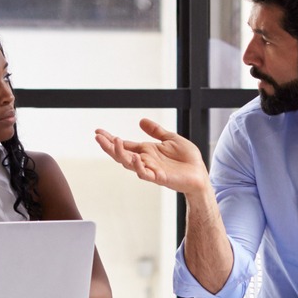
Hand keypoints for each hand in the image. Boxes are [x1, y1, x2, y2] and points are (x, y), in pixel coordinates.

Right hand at [95, 119, 209, 197]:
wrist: (200, 174)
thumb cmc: (187, 159)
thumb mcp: (171, 138)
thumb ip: (156, 131)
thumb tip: (141, 120)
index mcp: (146, 151)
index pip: (124, 145)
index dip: (110, 139)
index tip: (98, 131)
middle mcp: (145, 160)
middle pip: (121, 154)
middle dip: (108, 146)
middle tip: (98, 137)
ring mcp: (150, 169)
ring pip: (129, 164)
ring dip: (120, 154)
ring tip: (113, 142)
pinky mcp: (159, 177)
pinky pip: (145, 173)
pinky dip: (138, 166)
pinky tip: (133, 157)